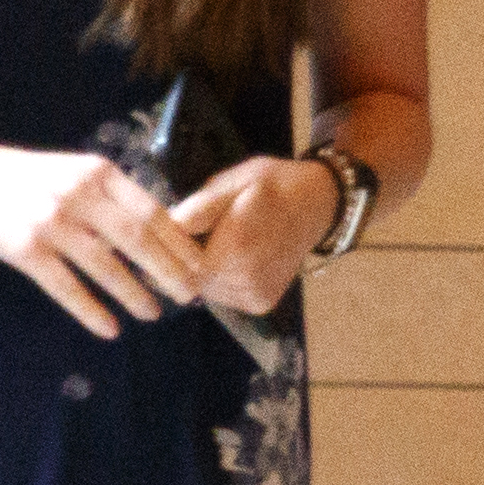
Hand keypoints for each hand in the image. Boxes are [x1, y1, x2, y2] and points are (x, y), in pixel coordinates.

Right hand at [0, 143, 205, 338]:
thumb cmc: (26, 177)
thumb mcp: (74, 170)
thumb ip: (109, 193)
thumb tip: (154, 227)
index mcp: (99, 173)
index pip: (152, 211)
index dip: (178, 242)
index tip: (198, 264)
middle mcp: (81, 195)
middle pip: (139, 238)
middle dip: (169, 270)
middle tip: (190, 294)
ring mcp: (53, 222)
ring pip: (106, 266)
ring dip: (135, 293)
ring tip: (153, 313)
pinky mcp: (26, 250)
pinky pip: (67, 287)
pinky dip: (91, 310)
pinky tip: (109, 328)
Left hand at [171, 156, 342, 314]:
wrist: (317, 204)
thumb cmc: (273, 185)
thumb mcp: (235, 181)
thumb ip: (199, 207)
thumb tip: (166, 228)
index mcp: (236, 245)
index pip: (178, 262)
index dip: (174, 246)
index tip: (186, 226)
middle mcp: (247, 278)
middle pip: (191, 277)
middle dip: (191, 257)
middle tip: (210, 229)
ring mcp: (255, 294)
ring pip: (206, 289)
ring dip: (206, 269)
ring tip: (227, 241)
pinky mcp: (261, 303)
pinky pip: (225, 295)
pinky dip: (223, 278)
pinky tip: (239, 257)